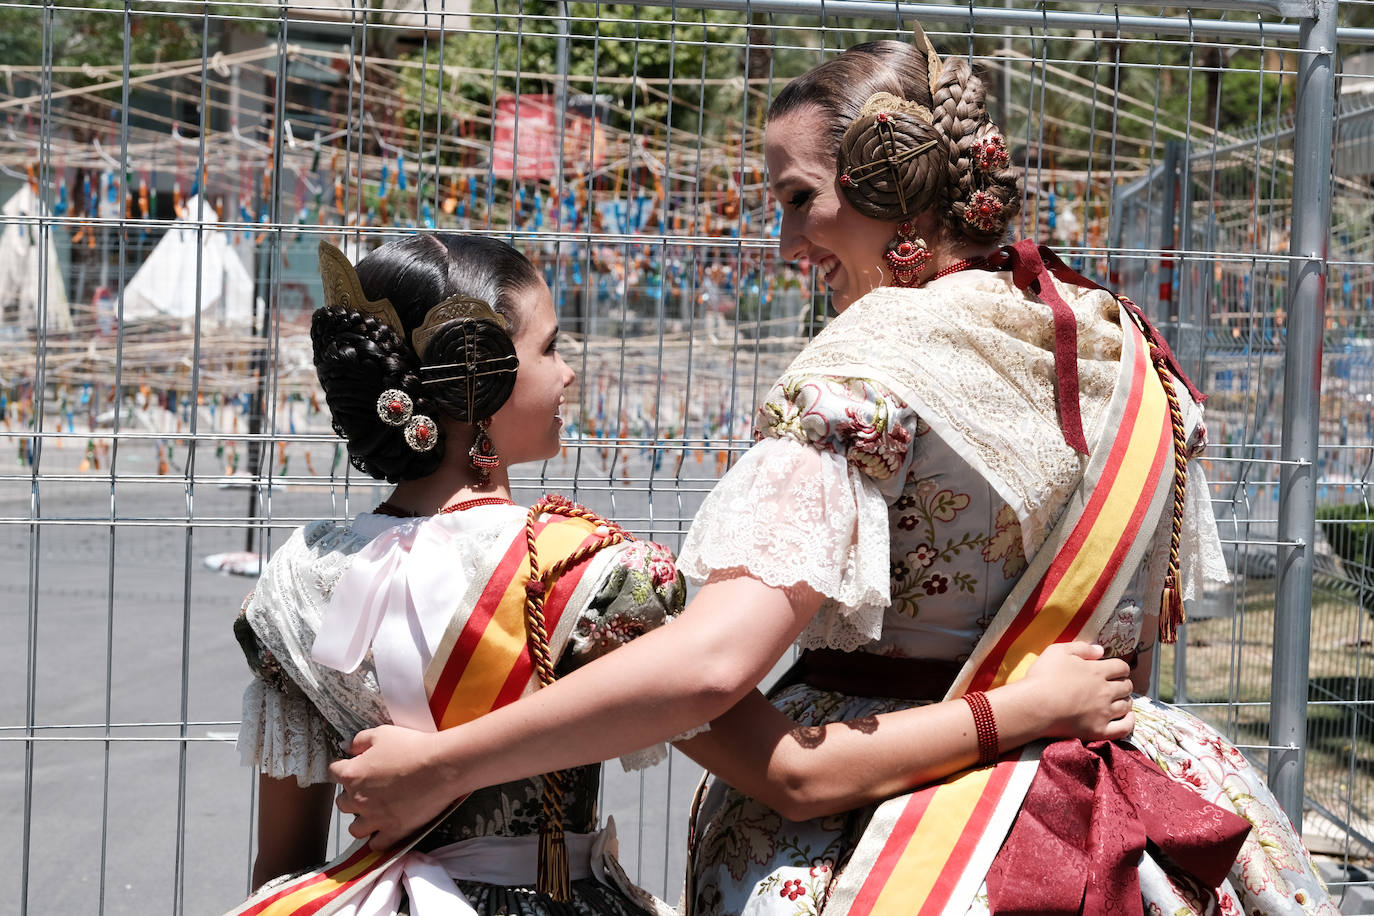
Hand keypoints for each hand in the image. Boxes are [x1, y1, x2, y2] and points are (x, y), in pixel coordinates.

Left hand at [329, 725, 455, 850]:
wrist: (441, 766)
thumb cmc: (413, 747)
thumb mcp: (383, 734)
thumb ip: (359, 740)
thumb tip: (348, 746)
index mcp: (353, 774)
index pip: (334, 772)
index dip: (344, 767)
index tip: (352, 766)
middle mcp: (359, 799)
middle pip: (342, 802)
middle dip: (351, 795)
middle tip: (368, 788)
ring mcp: (375, 818)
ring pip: (355, 828)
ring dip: (361, 820)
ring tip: (373, 813)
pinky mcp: (393, 831)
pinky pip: (377, 844)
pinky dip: (378, 838)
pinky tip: (385, 830)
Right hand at [1022, 642, 1134, 741]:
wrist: (1033, 706)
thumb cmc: (1042, 677)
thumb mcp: (1058, 651)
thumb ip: (1081, 648)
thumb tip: (1101, 650)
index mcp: (1097, 671)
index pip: (1122, 667)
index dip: (1120, 668)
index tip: (1115, 670)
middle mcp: (1105, 691)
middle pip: (1126, 686)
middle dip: (1123, 683)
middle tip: (1115, 685)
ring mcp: (1104, 713)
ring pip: (1126, 705)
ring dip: (1125, 701)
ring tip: (1118, 700)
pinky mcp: (1099, 731)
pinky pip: (1124, 728)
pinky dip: (1129, 722)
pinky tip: (1127, 718)